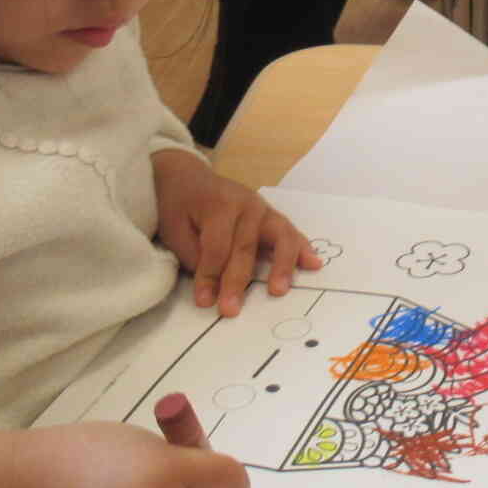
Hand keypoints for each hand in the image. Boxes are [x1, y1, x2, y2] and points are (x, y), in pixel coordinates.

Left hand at [152, 149, 318, 315]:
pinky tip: (312, 263)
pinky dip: (302, 249)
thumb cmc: (179, 205)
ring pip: (279, 238)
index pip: (217, 247)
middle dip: (238, 281)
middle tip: (231, 310)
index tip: (204, 302)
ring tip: (279, 290)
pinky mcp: (272, 217)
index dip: (209, 276)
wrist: (188, 177)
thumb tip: (212, 287)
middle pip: (246, 247)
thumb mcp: (174, 229)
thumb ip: (194, 256)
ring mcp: (264, 209)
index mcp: (219, 204)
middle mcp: (247, 204)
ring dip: (281, 266)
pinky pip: (290, 234)